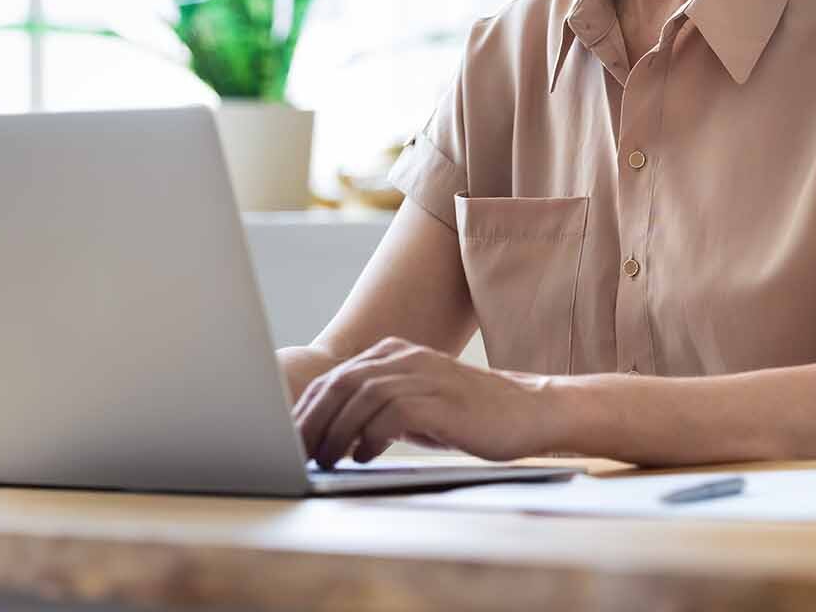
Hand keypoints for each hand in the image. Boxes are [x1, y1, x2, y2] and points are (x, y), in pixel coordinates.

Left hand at [292, 337, 556, 468]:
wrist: (527, 410)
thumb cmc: (469, 415)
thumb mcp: (416, 405)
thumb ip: (378, 410)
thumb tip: (330, 436)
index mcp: (394, 353)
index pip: (334, 378)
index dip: (306, 411)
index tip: (288, 441)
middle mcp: (404, 357)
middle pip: (339, 384)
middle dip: (311, 422)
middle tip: (296, 454)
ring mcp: (423, 375)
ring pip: (359, 397)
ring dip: (336, 433)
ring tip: (325, 461)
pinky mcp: (439, 399)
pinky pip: (390, 413)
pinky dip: (370, 436)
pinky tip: (364, 457)